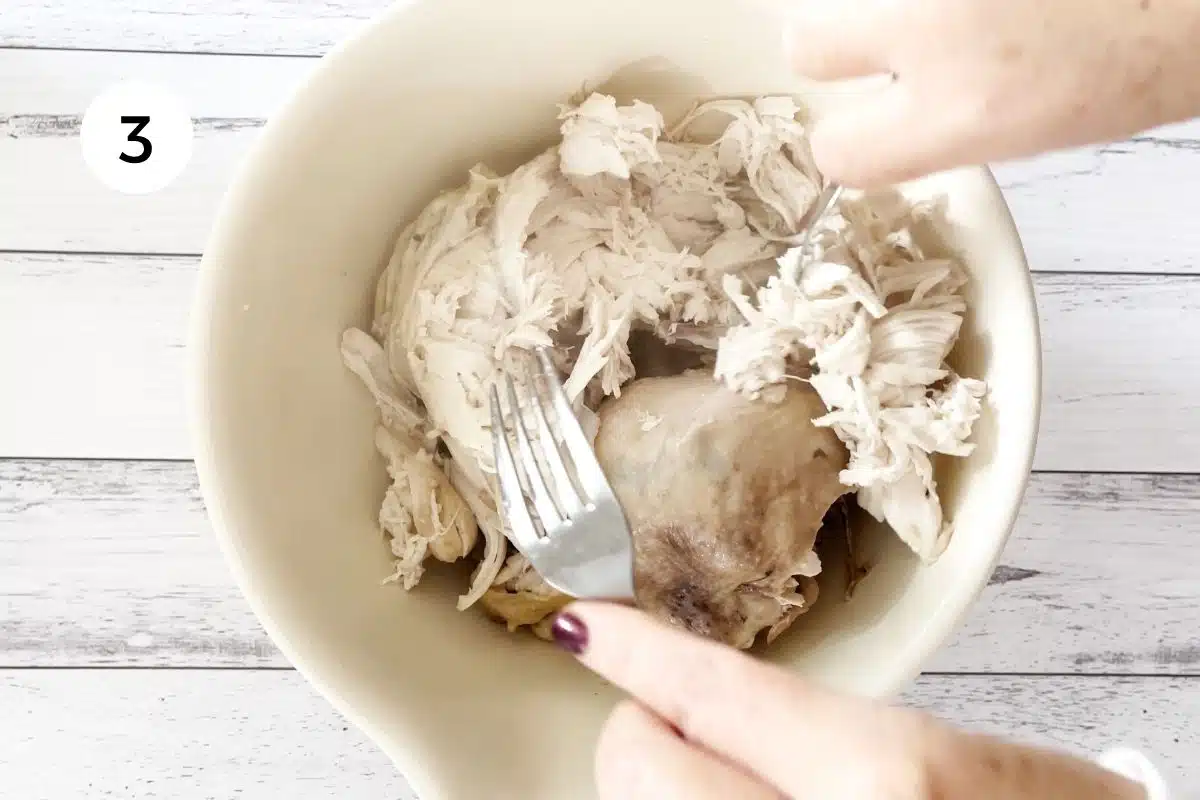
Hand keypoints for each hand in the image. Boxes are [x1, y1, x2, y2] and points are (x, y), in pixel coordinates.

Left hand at [552, 603, 1146, 798]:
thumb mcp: (949, 756)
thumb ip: (819, 729)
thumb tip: (699, 706)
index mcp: (885, 776)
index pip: (714, 691)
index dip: (637, 649)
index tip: (585, 623)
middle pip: (642, 770)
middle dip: (641, 737)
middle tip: (677, 726)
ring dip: (669, 791)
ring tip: (735, 780)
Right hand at [785, 0, 1199, 186]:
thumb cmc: (1140, 58)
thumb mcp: (1027, 132)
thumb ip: (938, 127)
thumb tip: (890, 112)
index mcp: (961, 112)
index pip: (838, 151)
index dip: (852, 140)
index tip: (867, 128)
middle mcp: (937, 33)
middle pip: (808, 45)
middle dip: (835, 49)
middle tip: (890, 47)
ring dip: (898, 9)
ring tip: (969, 14)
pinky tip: (993, 2)